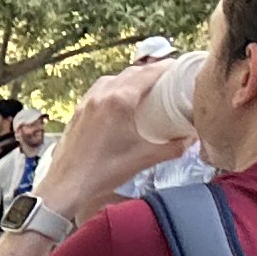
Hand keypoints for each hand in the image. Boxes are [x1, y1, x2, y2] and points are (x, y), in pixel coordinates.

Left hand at [48, 62, 168, 211]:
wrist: (64, 188)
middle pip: (131, 73)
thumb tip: (191, 138)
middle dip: (150, 72)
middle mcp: (101, 95)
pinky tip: (117, 102)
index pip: (149, 72)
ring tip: (143, 89)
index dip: (167, 67)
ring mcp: (85, 103)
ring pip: (112, 79)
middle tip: (166, 80)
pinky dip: (111, 89)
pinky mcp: (76, 113)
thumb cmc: (103, 172)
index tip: (180, 68)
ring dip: (129, 79)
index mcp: (119, 100)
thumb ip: (173, 147)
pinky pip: (97, 92)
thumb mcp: (145, 158)